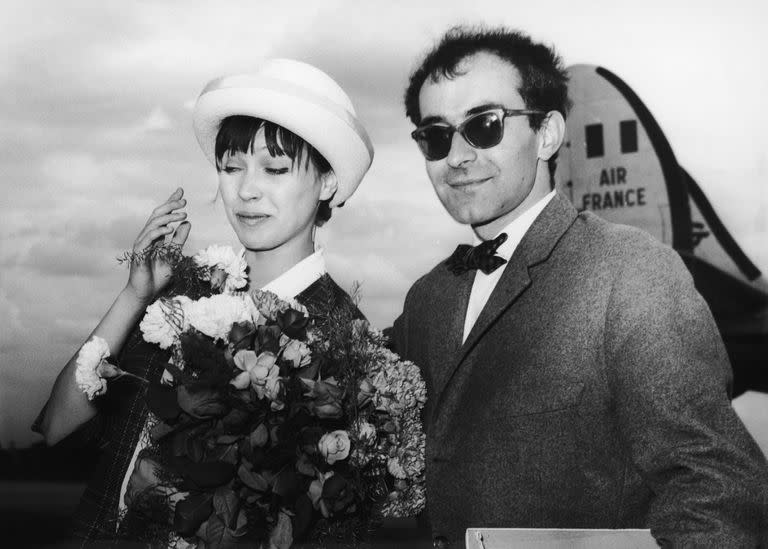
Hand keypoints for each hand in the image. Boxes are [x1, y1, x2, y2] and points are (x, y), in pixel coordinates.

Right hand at [125, 187, 190, 304]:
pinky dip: (159, 232)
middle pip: (157, 215)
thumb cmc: (158, 276)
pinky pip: (148, 238)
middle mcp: (147, 237)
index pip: (162, 215)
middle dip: (170, 206)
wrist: (146, 293)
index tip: (181, 192)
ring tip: (183, 214)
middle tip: (184, 201)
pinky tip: (171, 228)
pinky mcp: (139, 252)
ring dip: (169, 218)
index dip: (170, 203)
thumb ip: (179, 239)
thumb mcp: (174, 255)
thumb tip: (187, 222)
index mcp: (155, 236)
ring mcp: (142, 244)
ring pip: (153, 224)